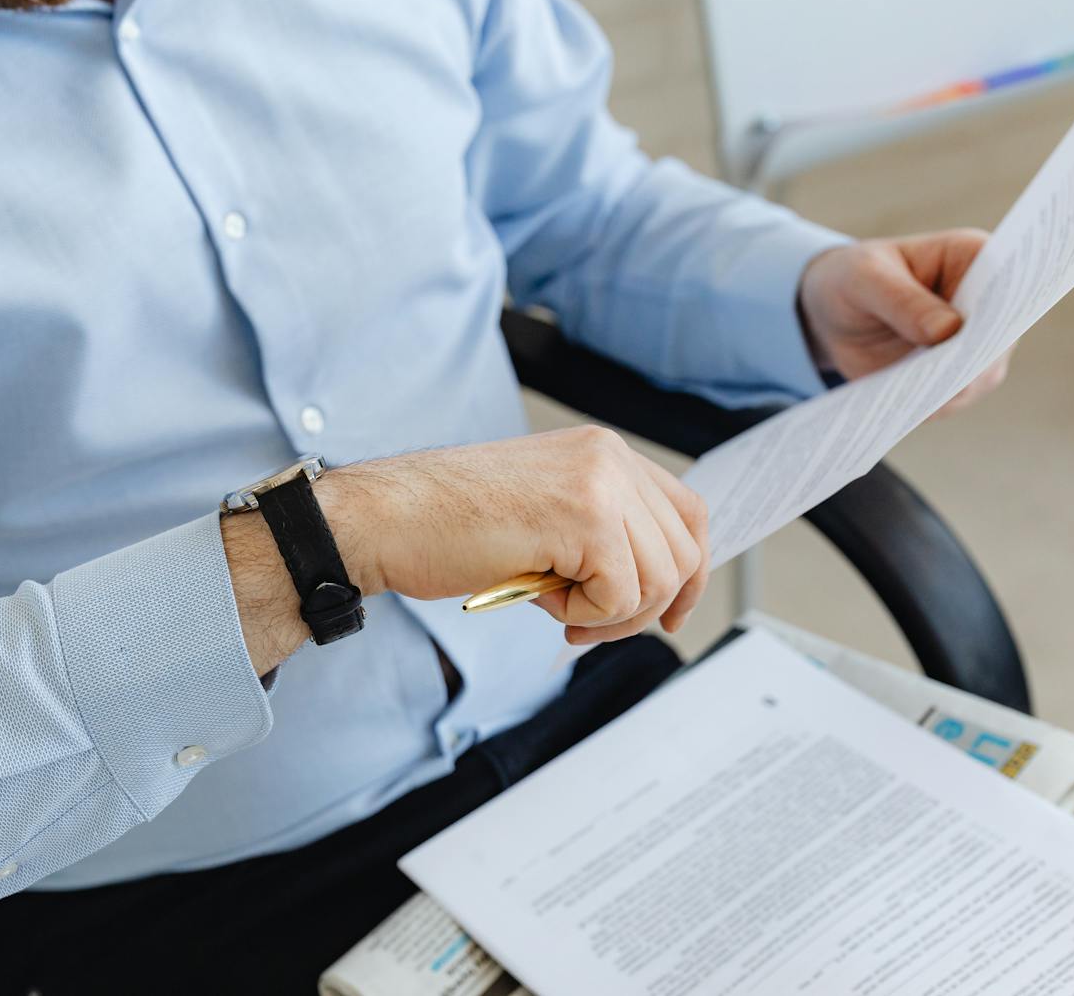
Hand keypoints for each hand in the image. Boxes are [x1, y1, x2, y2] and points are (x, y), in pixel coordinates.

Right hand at [223, 427, 711, 672]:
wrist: (385, 519)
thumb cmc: (445, 524)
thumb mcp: (544, 514)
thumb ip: (601, 530)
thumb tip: (656, 587)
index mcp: (603, 451)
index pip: (688, 513)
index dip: (688, 573)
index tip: (669, 614)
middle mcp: (609, 457)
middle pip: (683, 554)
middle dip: (643, 609)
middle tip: (585, 623)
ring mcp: (601, 484)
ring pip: (659, 581)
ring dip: (608, 614)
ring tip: (554, 605)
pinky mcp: (586, 520)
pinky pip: (622, 597)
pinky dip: (584, 615)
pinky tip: (539, 597)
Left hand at [799, 230, 1010, 415]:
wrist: (835, 314)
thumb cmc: (855, 279)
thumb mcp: (865, 279)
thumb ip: (903, 300)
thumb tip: (948, 330)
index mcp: (974, 258)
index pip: (1005, 283)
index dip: (1001, 309)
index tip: (983, 332)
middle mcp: (987, 304)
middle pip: (1000, 337)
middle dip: (975, 360)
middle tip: (948, 378)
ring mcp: (976, 344)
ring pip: (980, 375)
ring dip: (953, 389)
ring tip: (920, 398)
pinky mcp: (956, 377)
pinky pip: (952, 397)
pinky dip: (932, 404)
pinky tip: (908, 407)